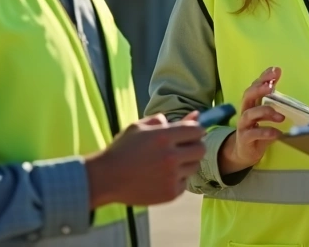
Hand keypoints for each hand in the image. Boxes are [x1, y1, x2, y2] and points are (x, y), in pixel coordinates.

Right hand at [85, 112, 204, 207]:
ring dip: (186, 163)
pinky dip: (177, 179)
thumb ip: (165, 120)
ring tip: (168, 163)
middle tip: (182, 148)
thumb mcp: (139, 128)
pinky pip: (184, 183)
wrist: (107, 178)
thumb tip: (195, 115)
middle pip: (201, 149)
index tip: (189, 134)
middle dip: (194, 146)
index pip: (197, 130)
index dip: (195, 131)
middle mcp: (171, 157)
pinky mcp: (171, 193)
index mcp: (164, 137)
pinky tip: (161, 177)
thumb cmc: (122, 150)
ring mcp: (172, 177)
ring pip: (194, 167)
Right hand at [218, 66, 284, 174]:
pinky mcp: (245, 139)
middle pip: (248, 95)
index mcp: (252, 103)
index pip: (255, 86)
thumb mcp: (266, 117)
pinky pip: (253, 134)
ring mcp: (243, 125)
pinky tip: (276, 133)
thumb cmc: (258, 131)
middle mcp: (245, 111)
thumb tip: (288, 94)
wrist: (245, 152)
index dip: (264, 77)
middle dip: (259, 89)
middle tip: (272, 87)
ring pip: (249, 114)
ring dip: (265, 112)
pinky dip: (265, 132)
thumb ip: (273, 105)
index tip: (276, 70)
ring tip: (280, 116)